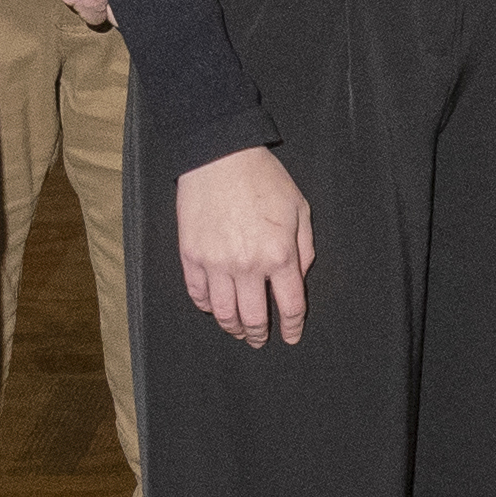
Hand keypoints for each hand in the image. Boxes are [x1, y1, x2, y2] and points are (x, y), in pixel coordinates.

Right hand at [177, 147, 314, 344]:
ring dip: (232, 327)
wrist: (219, 156)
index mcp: (279, 255)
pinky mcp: (191, 256)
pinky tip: (213, 308)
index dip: (293, 327)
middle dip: (259, 334)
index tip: (291, 336)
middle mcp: (248, 265)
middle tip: (260, 340)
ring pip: (223, 313)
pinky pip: (198, 294)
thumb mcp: (299, 208)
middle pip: (255, 317)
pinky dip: (206, 306)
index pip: (290, 305)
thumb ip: (305, 248)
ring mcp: (216, 263)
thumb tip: (298, 278)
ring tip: (237, 330)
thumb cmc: (263, 178)